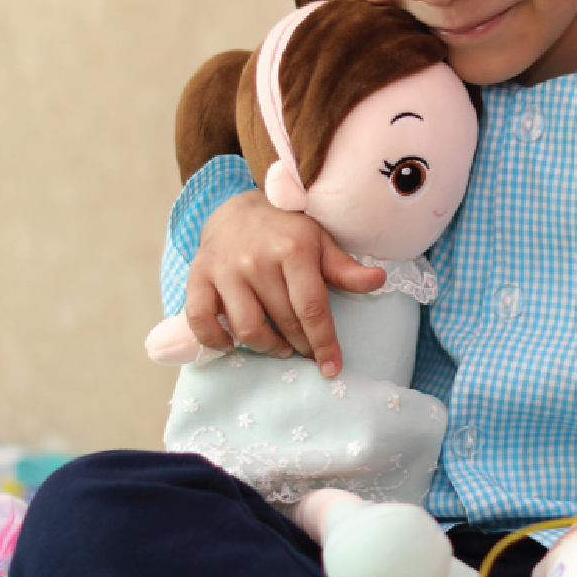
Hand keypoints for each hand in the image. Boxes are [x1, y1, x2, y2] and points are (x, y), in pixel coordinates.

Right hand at [183, 189, 385, 376]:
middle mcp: (256, 259)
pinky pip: (201, 320)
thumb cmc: (286, 230)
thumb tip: (379, 280)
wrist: (237, 207)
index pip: (311, 307)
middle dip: (299, 344)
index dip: (323, 342)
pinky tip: (232, 344)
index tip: (331, 368)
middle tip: (305, 349)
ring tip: (279, 346)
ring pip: (247, 328)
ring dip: (266, 347)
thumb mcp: (320, 242)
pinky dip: (216, 340)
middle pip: (282, 321)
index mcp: (292, 249)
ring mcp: (224, 269)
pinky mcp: (197, 276)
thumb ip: (345, 267)